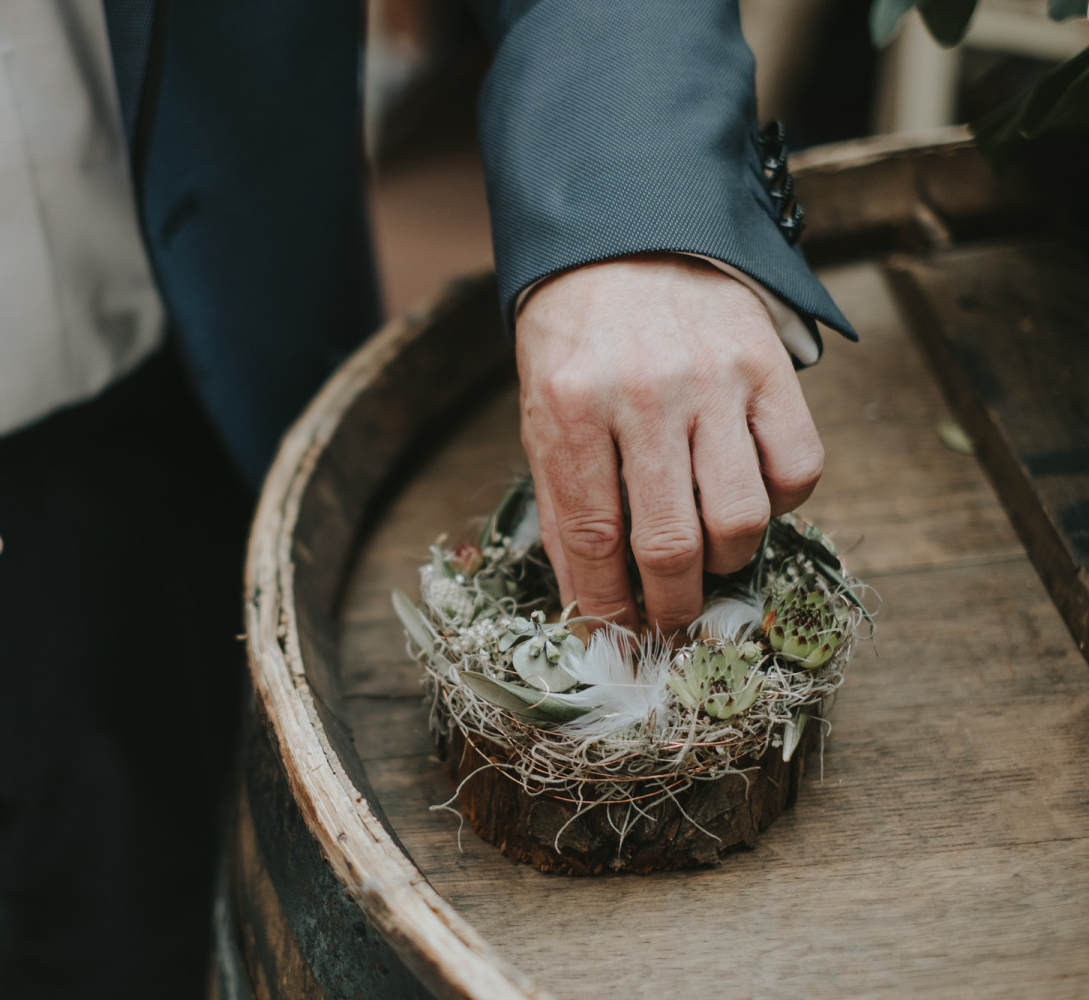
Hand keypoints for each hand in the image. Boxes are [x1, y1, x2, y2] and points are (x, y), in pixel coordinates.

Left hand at [516, 253, 821, 633]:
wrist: (626, 232)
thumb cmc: (577, 338)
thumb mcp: (542, 412)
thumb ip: (563, 502)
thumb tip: (589, 600)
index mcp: (571, 407)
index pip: (593, 538)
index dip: (607, 607)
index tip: (614, 643)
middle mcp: (645, 395)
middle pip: (670, 542)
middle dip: (671, 606)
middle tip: (669, 624)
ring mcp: (714, 380)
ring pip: (742, 518)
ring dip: (727, 563)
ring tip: (710, 560)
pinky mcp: (769, 367)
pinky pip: (798, 468)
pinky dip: (780, 505)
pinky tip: (750, 498)